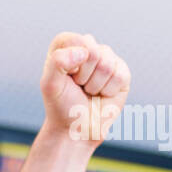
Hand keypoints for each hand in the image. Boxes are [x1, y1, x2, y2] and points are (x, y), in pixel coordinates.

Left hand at [40, 31, 130, 146]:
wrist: (76, 130)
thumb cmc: (61, 107)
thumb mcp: (50, 85)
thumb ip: (57, 61)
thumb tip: (85, 52)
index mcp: (68, 44)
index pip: (76, 41)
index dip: (71, 65)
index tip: (66, 79)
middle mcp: (88, 47)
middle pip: (93, 52)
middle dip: (84, 76)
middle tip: (78, 88)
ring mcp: (107, 58)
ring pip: (107, 64)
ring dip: (95, 86)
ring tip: (89, 92)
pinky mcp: (121, 72)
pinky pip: (120, 75)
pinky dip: (108, 91)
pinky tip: (102, 95)